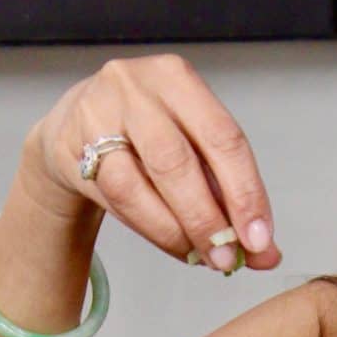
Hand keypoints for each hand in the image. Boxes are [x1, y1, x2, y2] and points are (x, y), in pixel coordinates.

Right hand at [28, 54, 280, 271]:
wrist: (72, 128)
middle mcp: (135, 87)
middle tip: (229, 259)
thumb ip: (232, 198)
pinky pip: (115, 198)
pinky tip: (174, 245)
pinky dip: (152, 229)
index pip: (224, 138)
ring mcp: (96, 114)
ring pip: (141, 185)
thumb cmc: (149, 137)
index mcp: (178, 78)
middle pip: (179, 162)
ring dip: (178, 231)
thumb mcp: (196, 151)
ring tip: (203, 258)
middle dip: (210, 219)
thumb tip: (266, 255)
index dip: (246, 193)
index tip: (260, 240)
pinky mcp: (69, 147)